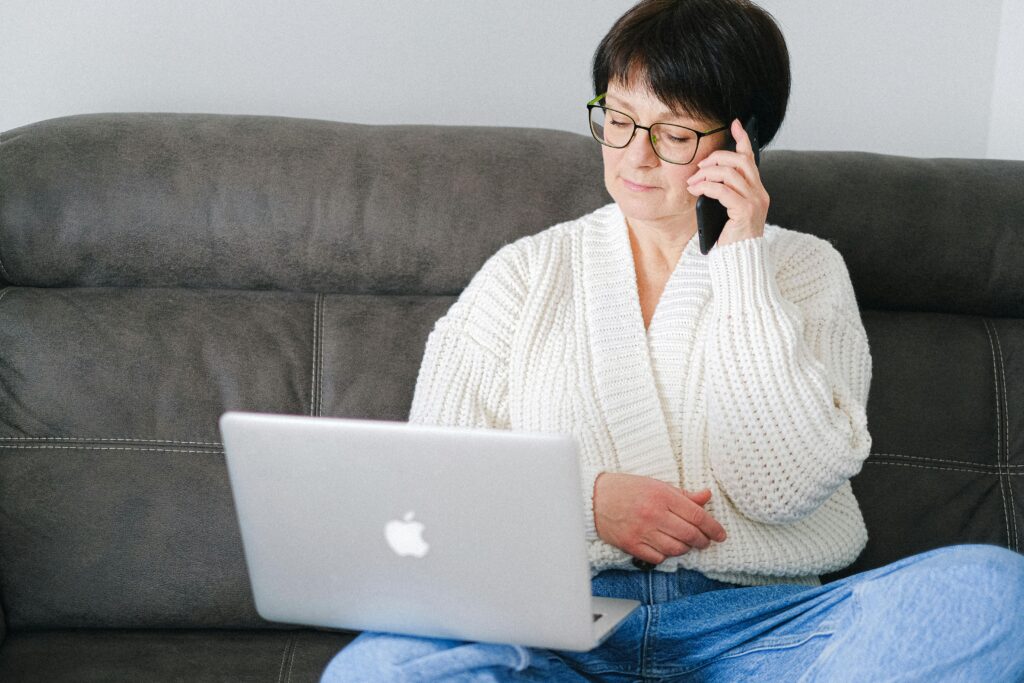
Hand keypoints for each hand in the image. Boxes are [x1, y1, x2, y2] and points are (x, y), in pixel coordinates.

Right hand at [593, 472, 727, 564]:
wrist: (593, 497)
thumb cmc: (626, 489)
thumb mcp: (656, 485)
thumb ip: (683, 495)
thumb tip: (706, 496)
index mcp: (662, 495)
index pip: (697, 515)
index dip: (713, 528)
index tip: (720, 534)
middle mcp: (653, 514)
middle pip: (690, 535)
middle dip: (702, 541)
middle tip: (705, 541)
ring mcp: (642, 531)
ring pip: (676, 549)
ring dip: (685, 548)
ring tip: (685, 543)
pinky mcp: (631, 545)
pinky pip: (658, 557)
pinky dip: (666, 555)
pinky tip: (665, 547)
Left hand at [685, 118, 769, 247]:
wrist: (740, 262)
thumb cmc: (730, 239)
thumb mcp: (726, 211)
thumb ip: (723, 193)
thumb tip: (704, 176)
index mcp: (756, 191)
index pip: (751, 159)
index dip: (743, 139)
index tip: (735, 123)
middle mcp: (759, 193)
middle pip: (740, 161)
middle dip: (717, 159)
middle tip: (699, 167)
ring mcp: (755, 202)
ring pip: (730, 173)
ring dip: (707, 174)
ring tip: (693, 182)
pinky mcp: (745, 212)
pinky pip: (723, 190)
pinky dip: (706, 187)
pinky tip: (696, 191)